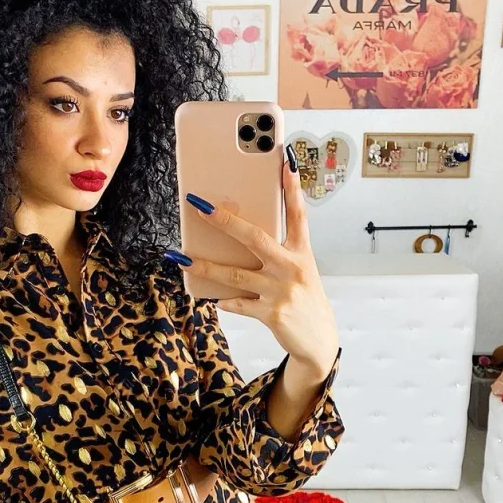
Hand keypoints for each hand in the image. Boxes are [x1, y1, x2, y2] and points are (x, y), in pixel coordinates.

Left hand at [183, 147, 338, 373]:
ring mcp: (281, 291)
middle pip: (255, 238)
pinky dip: (224, 301)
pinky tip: (211, 298)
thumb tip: (243, 238)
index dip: (292, 189)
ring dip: (206, 266)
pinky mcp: (271, 313)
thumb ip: (278, 254)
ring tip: (183, 259)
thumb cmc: (305, 300)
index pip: (298, 215)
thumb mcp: (300, 272)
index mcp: (301, 254)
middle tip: (201, 207)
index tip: (284, 163)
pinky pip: (238, 304)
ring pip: (235, 274)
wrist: (319, 339)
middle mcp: (292, 268)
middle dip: (225, 221)